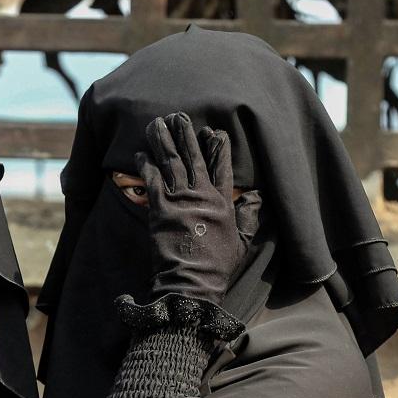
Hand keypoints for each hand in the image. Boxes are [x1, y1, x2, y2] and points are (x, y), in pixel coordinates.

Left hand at [136, 113, 261, 304]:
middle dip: (186, 135)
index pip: (222, 168)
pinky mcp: (159, 207)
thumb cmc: (217, 266)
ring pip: (171, 162)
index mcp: (224, 203)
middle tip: (178, 116)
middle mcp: (202, 196)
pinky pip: (151, 179)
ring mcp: (180, 199)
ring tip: (156, 123)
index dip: (218, 148)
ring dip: (163, 141)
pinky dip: (145, 165)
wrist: (192, 281)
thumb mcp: (242, 241)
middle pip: (193, 158)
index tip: (213, 130)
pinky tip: (140, 153)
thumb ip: (249, 217)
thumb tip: (257, 197)